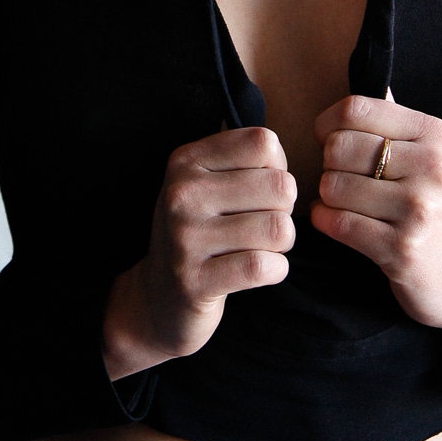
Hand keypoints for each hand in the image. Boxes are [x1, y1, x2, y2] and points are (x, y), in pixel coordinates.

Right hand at [102, 127, 296, 379]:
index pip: (263, 143)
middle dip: (285, 209)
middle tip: (263, 223)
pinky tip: (261, 271)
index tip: (260, 190)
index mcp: (186, 160)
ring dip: (282, 243)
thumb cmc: (198, 231)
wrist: (156, 297)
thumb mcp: (206, 182)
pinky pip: (263, 266)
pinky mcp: (195, 282)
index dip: (277, 168)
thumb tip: (279, 156)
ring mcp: (185, 238)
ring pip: (277, 228)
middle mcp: (181, 193)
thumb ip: (243, 159)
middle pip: (280, 185)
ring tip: (261, 247)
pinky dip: (277, 269)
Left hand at [310, 93, 441, 338]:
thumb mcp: (423, 154)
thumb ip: (391, 117)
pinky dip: (325, 220)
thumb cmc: (427, 204)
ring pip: (333, 185)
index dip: (327, 124)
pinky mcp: (401, 248)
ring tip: (345, 204)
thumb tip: (364, 71)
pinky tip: (336, 222)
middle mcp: (432, 167)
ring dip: (327, 197)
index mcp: (434, 134)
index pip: (356, 108)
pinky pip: (336, 222)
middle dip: (328, 165)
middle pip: (339, 146)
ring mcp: (419, 210)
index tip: (328, 139)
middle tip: (342, 179)